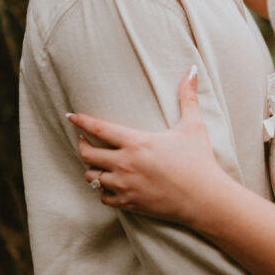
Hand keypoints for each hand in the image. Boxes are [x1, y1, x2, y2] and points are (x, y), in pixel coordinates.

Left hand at [67, 71, 231, 228]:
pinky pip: (103, 197)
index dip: (82, 121)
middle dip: (82, 145)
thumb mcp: (193, 126)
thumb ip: (188, 97)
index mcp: (137, 143)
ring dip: (92, 169)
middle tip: (84, 140)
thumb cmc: (199, 160)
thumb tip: (193, 71)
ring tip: (97, 163)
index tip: (71, 116)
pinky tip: (110, 184)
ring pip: (92, 177)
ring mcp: (125, 185)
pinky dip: (103, 190)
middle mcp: (126, 164)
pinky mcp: (129, 203)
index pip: (99, 129)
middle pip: (88, 154)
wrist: (204, 198)